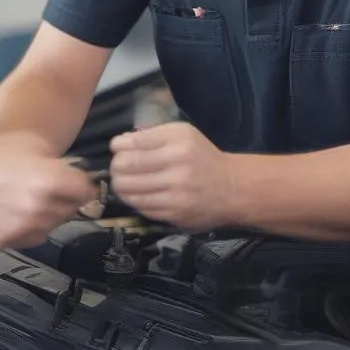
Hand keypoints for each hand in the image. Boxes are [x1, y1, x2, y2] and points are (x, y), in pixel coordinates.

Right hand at [0, 144, 94, 248]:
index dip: (80, 183)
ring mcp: (26, 229)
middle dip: (65, 198)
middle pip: (72, 209)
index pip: (87, 191)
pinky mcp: (11, 242)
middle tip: (46, 185)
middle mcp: (42, 209)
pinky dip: (31, 226)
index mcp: (51, 181)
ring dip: (49, 213)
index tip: (73, 179)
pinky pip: (34, 236)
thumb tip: (80, 176)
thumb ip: (61, 162)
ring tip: (27, 197)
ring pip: (54, 224)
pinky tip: (15, 210)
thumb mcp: (32, 145)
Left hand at [109, 122, 234, 230]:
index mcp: (178, 142)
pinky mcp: (175, 214)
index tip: (116, 147)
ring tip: (122, 181)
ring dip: (121, 185)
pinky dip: (135, 200)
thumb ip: (152, 135)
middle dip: (116, 166)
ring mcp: (176, 193)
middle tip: (117, 167)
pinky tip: (137, 194)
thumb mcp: (183, 134)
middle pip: (127, 167)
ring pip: (130, 190)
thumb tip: (121, 142)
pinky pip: (142, 207)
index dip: (118, 146)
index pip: (135, 143)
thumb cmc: (202, 157)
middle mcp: (177, 166)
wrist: (233, 189)